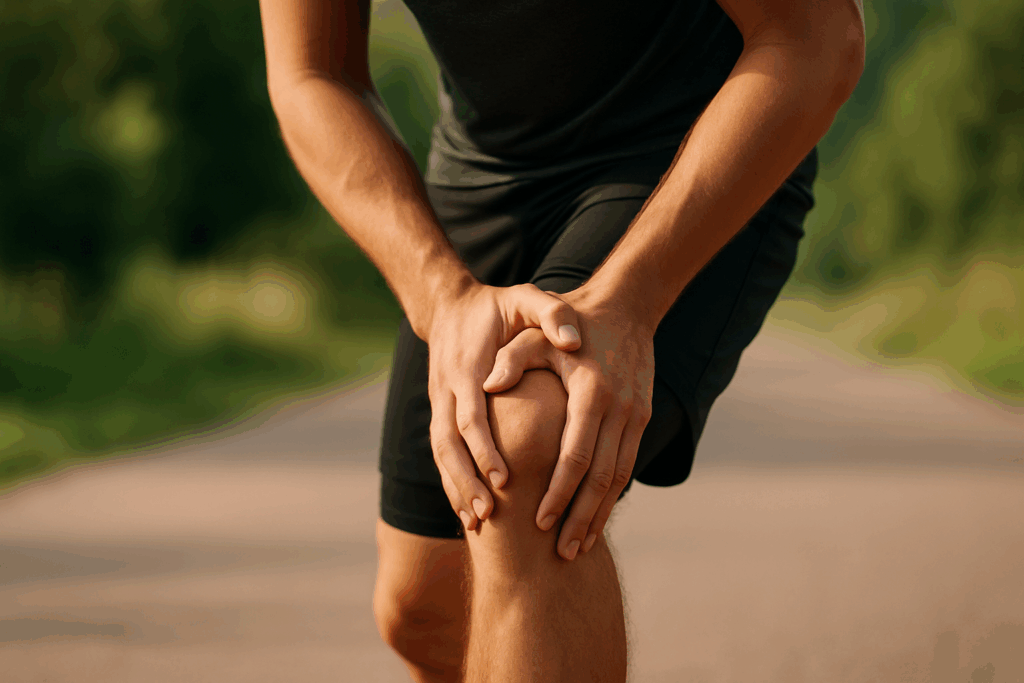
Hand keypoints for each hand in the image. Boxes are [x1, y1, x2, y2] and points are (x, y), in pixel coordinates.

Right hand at [427, 282, 581, 531]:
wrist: (450, 306)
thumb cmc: (499, 307)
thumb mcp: (526, 299)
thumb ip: (550, 313)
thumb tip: (574, 339)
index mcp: (467, 366)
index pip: (470, 415)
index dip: (484, 449)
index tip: (505, 479)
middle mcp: (446, 389)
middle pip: (447, 444)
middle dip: (465, 481)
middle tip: (488, 514)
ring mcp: (438, 403)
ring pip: (440, 454)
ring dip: (456, 488)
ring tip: (478, 522)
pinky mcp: (440, 413)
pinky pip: (442, 454)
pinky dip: (452, 483)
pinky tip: (467, 511)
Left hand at [482, 287, 654, 559]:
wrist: (626, 307)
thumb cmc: (570, 322)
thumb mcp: (535, 332)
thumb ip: (511, 358)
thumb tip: (486, 386)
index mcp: (591, 393)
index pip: (575, 456)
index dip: (558, 492)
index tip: (539, 521)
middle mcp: (619, 410)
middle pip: (601, 479)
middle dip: (580, 518)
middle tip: (562, 553)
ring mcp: (635, 416)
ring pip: (619, 479)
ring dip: (600, 515)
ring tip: (579, 547)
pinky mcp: (642, 419)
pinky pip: (627, 466)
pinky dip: (612, 496)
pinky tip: (596, 517)